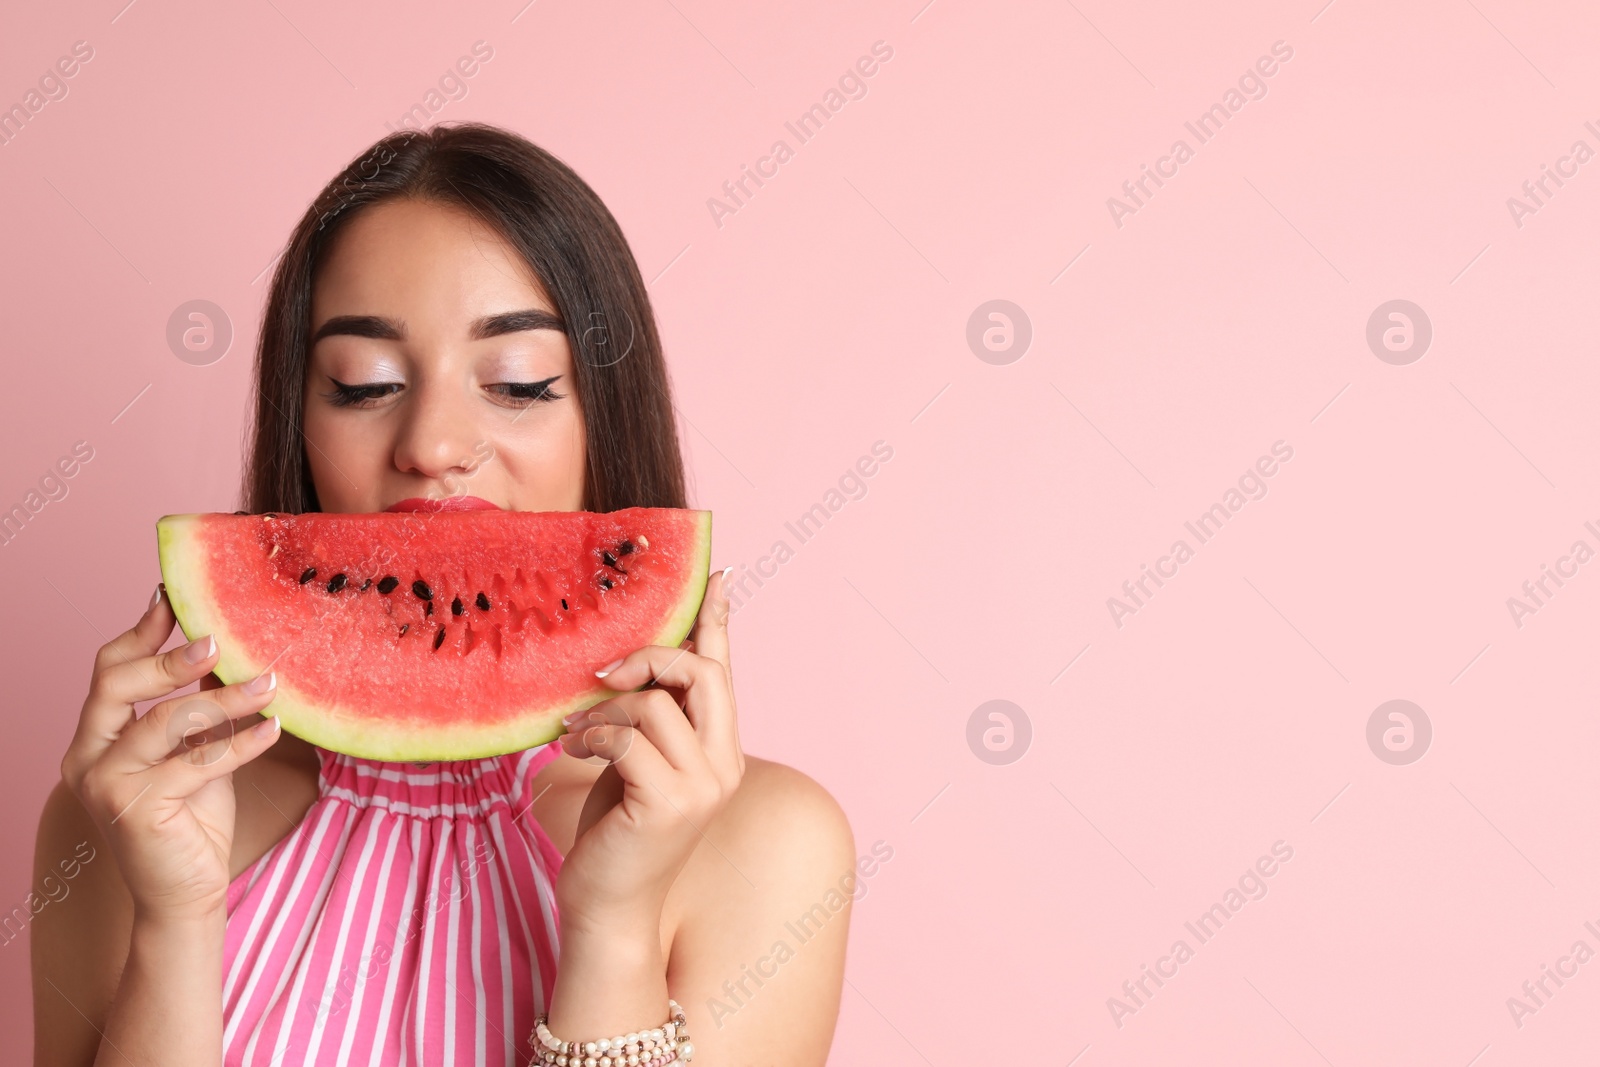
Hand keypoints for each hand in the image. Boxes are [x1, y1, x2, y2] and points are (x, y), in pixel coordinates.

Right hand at [59, 585, 283, 921]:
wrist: (187, 891)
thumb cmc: (191, 819)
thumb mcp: (195, 750)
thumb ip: (197, 705)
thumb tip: (221, 647)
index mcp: (94, 737)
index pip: (110, 670)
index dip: (143, 631)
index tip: (176, 598)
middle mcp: (86, 757)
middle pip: (119, 683)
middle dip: (171, 657)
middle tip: (221, 640)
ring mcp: (104, 784)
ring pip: (164, 721)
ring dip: (224, 699)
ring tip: (270, 684)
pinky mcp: (134, 809)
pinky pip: (196, 762)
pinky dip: (241, 743)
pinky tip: (273, 728)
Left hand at [555, 568, 743, 934]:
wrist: (609, 908)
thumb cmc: (618, 832)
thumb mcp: (638, 761)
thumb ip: (651, 716)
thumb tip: (630, 658)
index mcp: (722, 750)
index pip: (724, 670)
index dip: (718, 620)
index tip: (719, 573)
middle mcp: (724, 765)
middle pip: (700, 673)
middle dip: (648, 659)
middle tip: (602, 672)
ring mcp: (703, 786)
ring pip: (655, 704)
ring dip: (605, 710)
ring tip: (572, 731)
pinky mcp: (670, 802)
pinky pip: (627, 738)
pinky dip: (592, 737)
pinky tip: (569, 750)